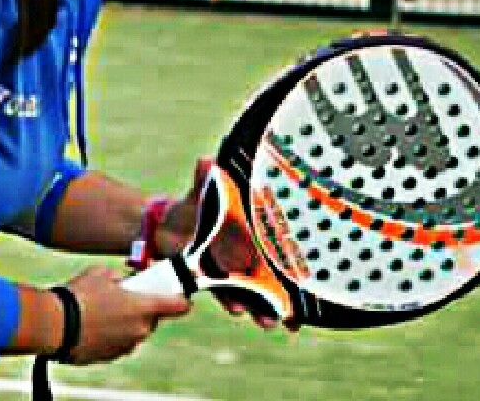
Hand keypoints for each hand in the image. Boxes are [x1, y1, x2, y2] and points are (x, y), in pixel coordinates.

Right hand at [64, 266, 190, 364]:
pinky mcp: (111, 357)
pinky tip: (93, 323)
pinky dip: (111, 333)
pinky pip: (118, 342)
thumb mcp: (101, 273)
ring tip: (101, 309)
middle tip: (123, 297)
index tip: (181, 296)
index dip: (182, 298)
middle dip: (140, 308)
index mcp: (144, 307)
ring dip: (124, 321)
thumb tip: (121, 281)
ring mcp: (126, 346)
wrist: (56, 325)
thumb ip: (119, 277)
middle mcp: (140, 330)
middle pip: (151, 318)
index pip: (179, 305)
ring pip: (134, 331)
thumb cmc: (80, 295)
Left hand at [158, 157, 296, 332]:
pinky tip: (235, 307)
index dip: (296, 264)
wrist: (167, 223)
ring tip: (266, 318)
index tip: (312, 280)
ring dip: (261, 306)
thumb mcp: (201, 190)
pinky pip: (226, 293)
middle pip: (273, 276)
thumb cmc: (194, 203)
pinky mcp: (214, 279)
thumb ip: (204, 178)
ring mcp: (233, 268)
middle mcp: (249, 252)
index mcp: (252, 229)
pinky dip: (232, 302)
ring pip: (253, 290)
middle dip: (285, 295)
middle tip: (294, 311)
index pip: (279, 246)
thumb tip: (205, 161)